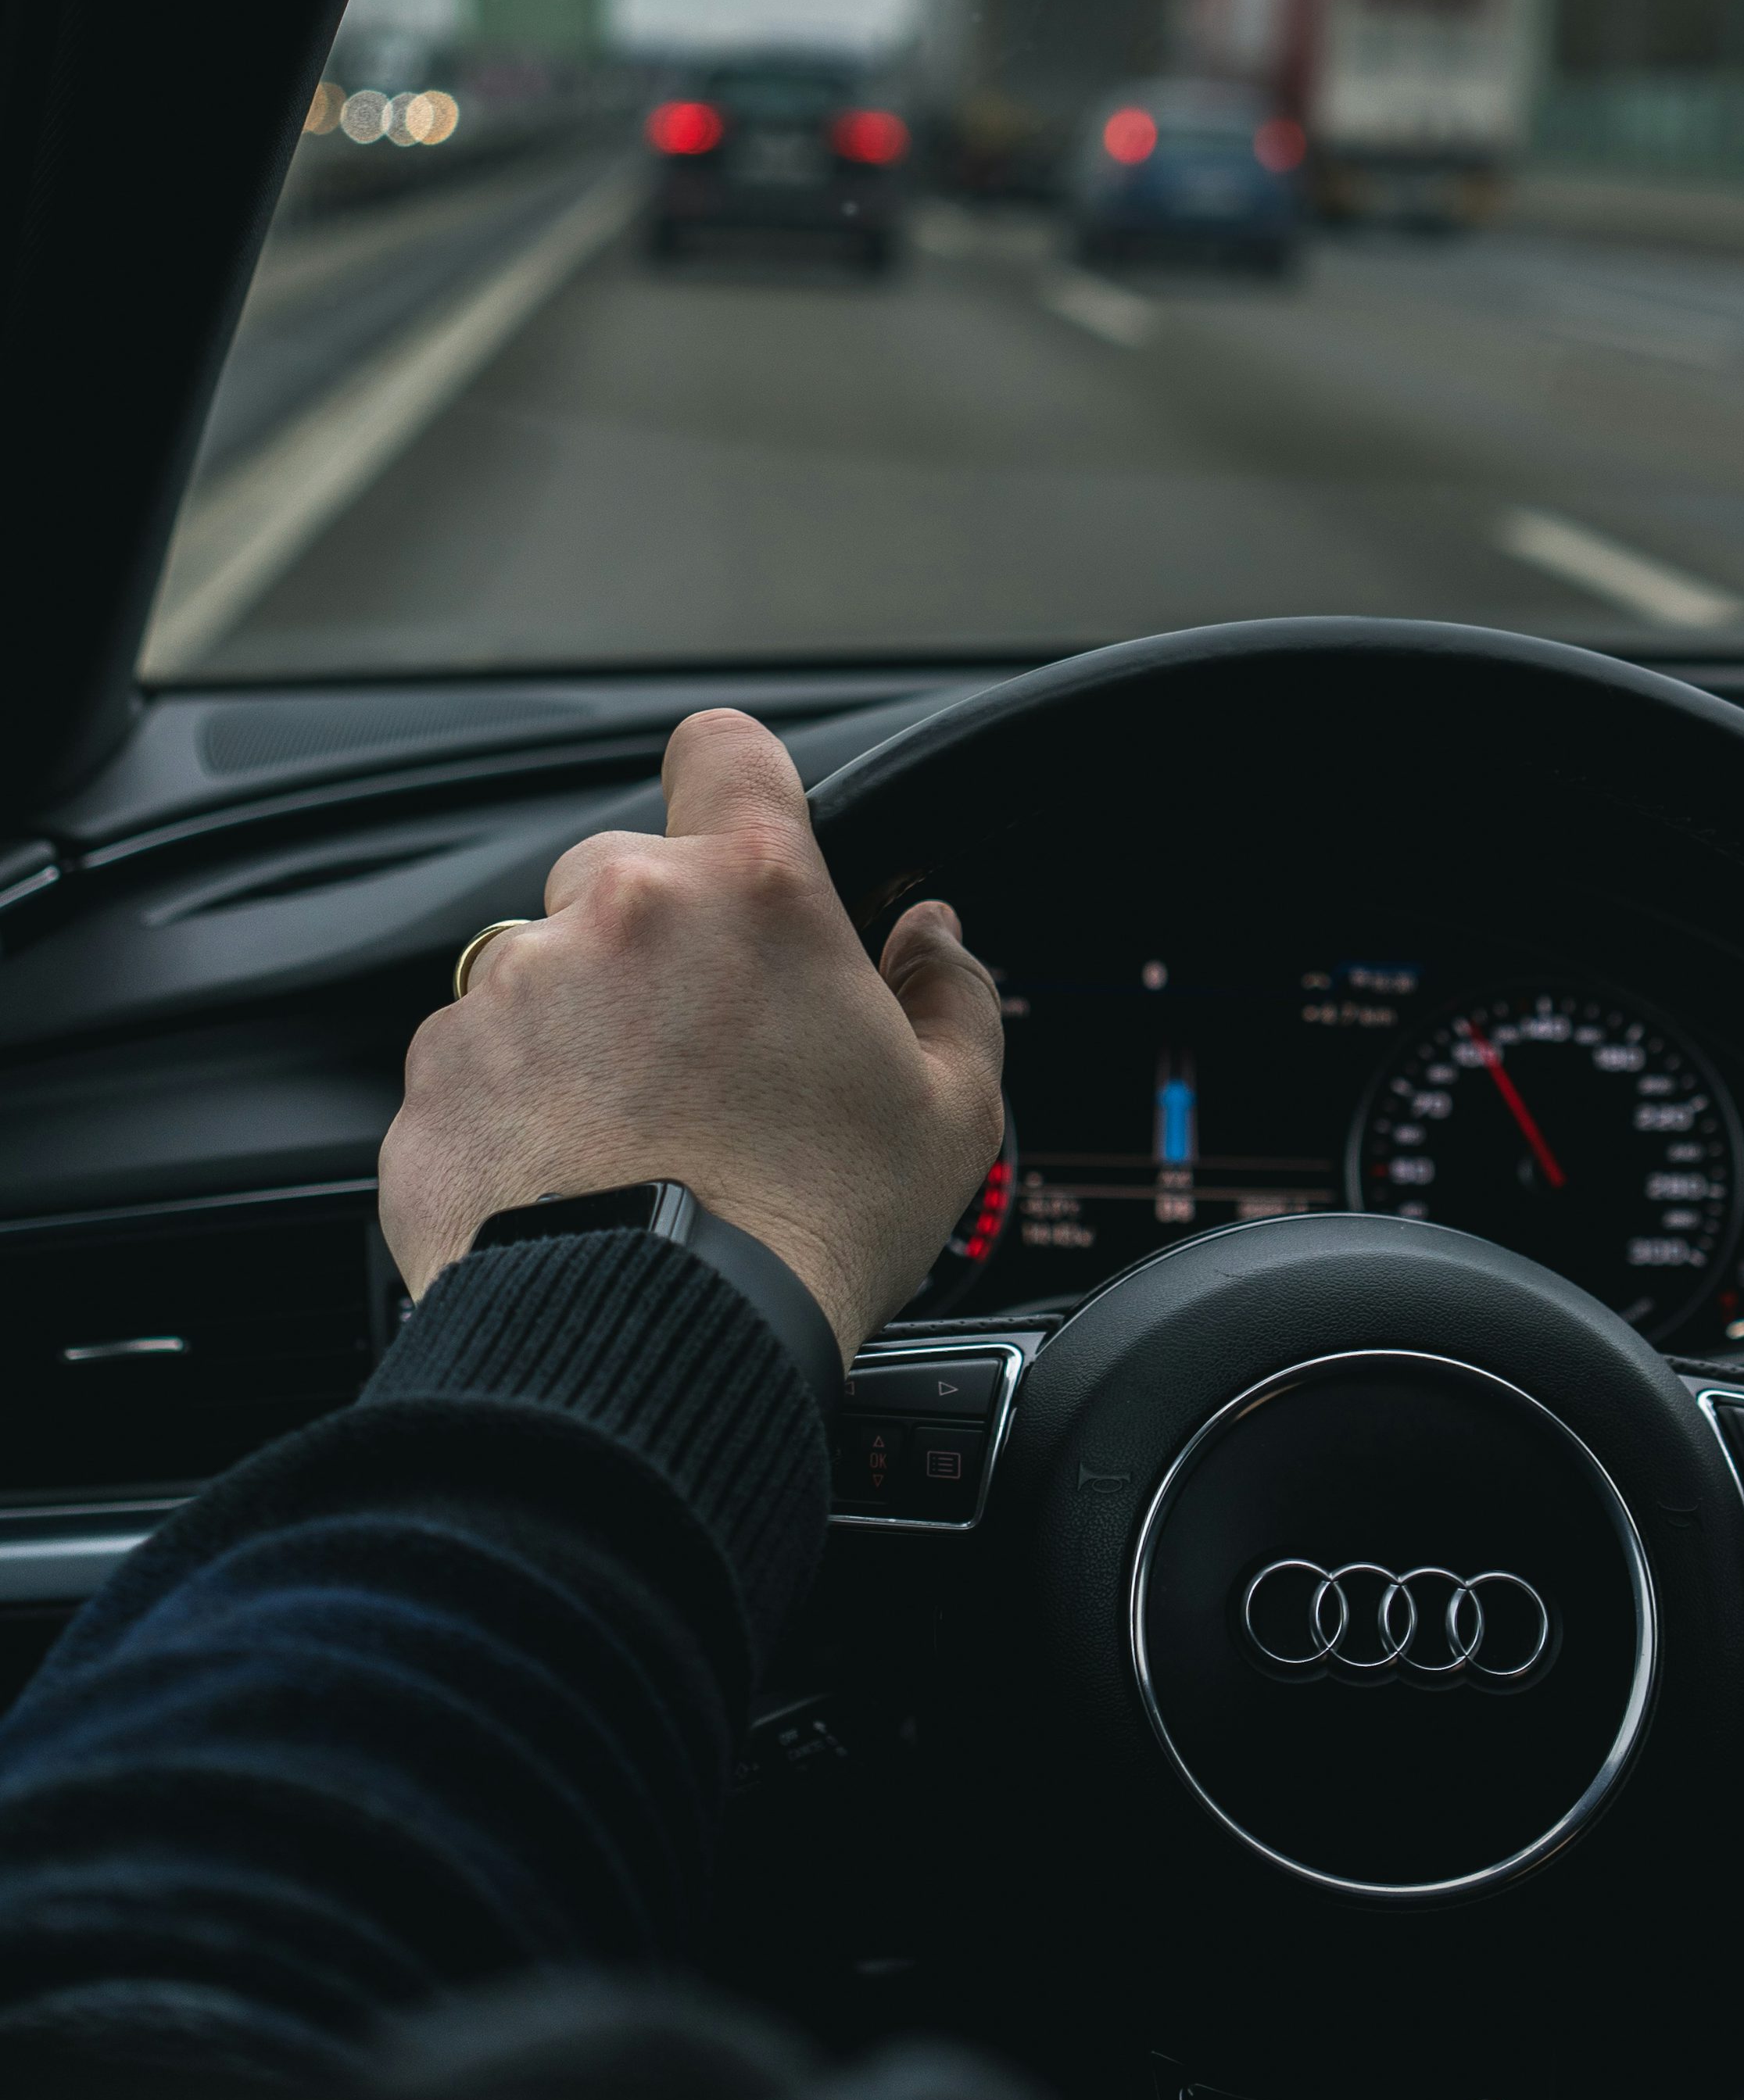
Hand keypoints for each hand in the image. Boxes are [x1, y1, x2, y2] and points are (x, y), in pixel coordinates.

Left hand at [378, 709, 1004, 1360]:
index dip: (737, 786)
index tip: (744, 844)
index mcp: (752, 890)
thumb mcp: (950, 1112)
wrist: (654, 1352)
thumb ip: (953, 993)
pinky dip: (514, 1102)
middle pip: (627, 872)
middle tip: (707, 1051)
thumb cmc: (810, 1231)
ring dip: (582, 1024)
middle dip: (662, 942)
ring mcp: (509, 990)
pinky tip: (571, 1178)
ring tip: (636, 1136)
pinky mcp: (433, 1077)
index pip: (725, 747)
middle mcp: (618, 910)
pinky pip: (475, 1060)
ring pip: (544, 968)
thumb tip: (933, 936)